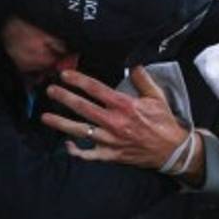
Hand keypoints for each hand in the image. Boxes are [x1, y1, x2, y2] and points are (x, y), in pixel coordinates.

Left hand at [42, 67, 198, 175]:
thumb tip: (133, 63)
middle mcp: (114, 122)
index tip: (64, 75)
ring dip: (61, 123)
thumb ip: (143, 79)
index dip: (78, 80)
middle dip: (63, 98)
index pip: (96, 89)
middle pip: (82, 108)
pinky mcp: (111, 155)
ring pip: (80, 131)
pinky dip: (76, 151)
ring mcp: (110, 140)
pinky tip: (66, 145)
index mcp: (124, 105)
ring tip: (45, 117)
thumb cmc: (164, 122)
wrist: (172, 150)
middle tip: (49, 90)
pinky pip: (89, 155)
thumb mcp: (157, 97)